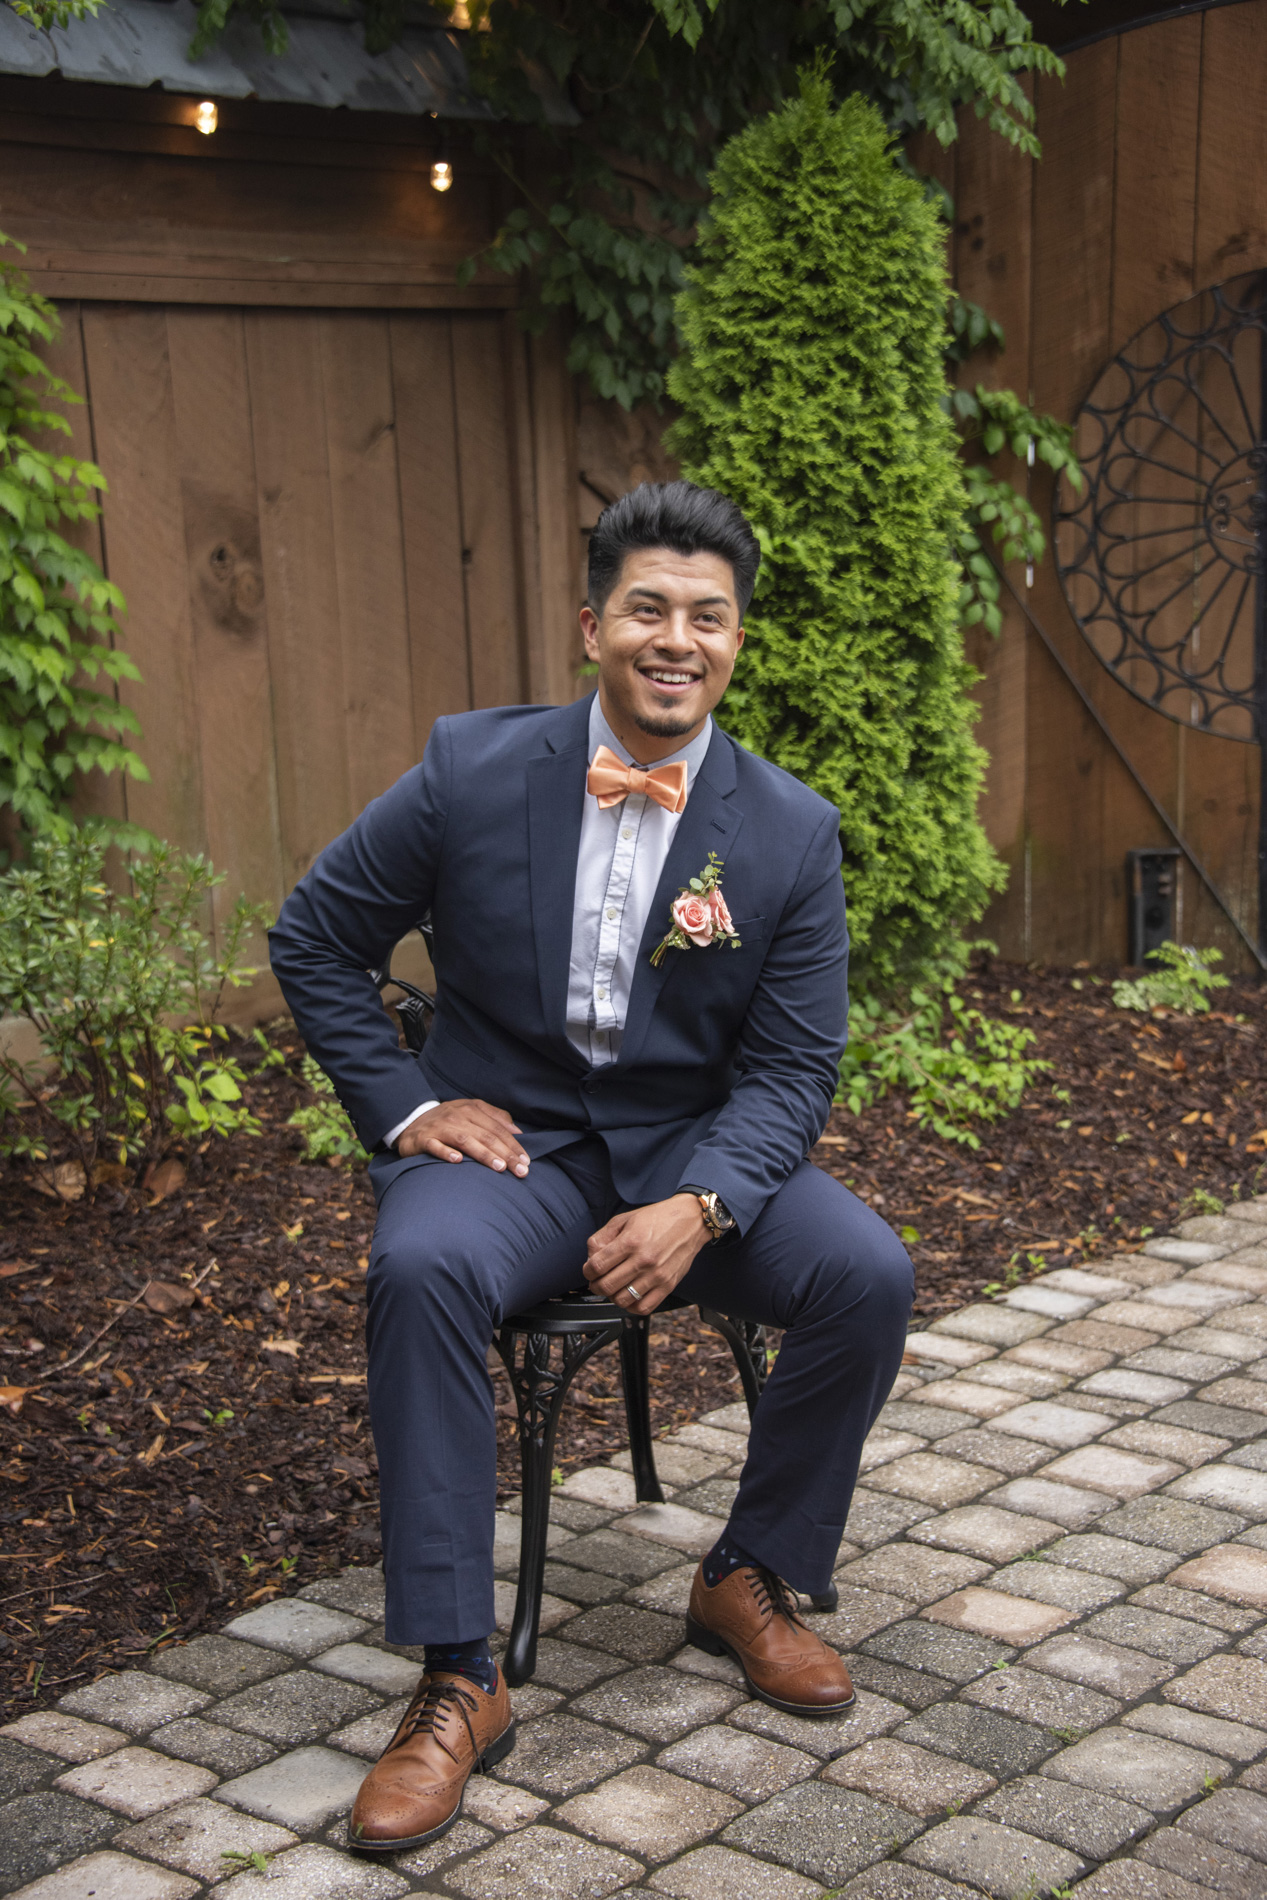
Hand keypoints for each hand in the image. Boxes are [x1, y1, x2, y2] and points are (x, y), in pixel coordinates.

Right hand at [396, 1099, 529, 1175]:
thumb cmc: (448, 1121)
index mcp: (471, 1109)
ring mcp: (440, 1127)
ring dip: (483, 1153)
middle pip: (486, 1135)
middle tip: (520, 1170)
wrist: (410, 1122)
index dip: (513, 1144)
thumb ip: (495, 1118)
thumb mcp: (471, 1112)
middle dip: (506, 1153)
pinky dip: (447, 1153)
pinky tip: (458, 1161)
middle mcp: (457, 1116)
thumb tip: (517, 1131)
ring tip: (499, 1167)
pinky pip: (436, 1146)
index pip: (497, 1128)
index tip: (526, 1161)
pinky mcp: (424, 1139)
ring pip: (465, 1140)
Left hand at [583, 1193, 709, 1314]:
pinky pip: (644, 1307)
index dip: (587, 1271)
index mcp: (630, 1241)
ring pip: (622, 1300)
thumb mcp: (625, 1219)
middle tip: (597, 1281)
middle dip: (596, 1285)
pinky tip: (629, 1296)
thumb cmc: (658, 1218)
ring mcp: (656, 1275)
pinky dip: (631, 1306)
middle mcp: (643, 1260)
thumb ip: (603, 1237)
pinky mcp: (668, 1285)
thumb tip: (590, 1257)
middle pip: (606, 1286)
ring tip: (614, 1287)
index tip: (589, 1270)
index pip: (597, 1266)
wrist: (690, 1220)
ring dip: (612, 1296)